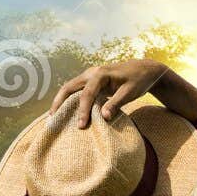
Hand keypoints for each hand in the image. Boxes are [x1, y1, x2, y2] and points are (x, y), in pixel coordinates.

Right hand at [50, 59, 169, 128]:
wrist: (144, 69)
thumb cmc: (138, 80)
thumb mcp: (130, 92)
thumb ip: (116, 103)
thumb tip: (104, 117)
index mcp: (100, 74)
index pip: (87, 94)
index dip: (83, 110)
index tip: (81, 126)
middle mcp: (91, 73)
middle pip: (69, 87)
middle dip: (59, 103)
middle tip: (52, 119)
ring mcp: (89, 76)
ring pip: (69, 88)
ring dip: (61, 101)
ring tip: (53, 117)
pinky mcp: (90, 81)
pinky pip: (75, 90)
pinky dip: (68, 100)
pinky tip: (64, 112)